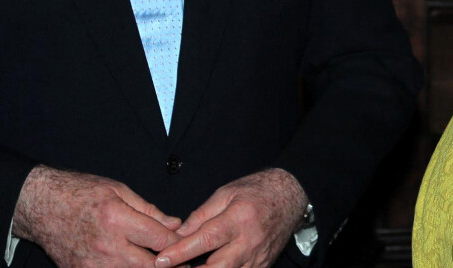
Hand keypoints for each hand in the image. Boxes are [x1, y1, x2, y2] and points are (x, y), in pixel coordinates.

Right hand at [12, 165, 182, 266]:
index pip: (158, 239)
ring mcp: (92, 265)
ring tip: (161, 265)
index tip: (189, 244)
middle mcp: (106, 246)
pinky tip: (134, 265)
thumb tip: (175, 224)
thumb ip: (149, 210)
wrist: (42, 206)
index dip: (178, 243)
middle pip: (148, 265)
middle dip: (169, 265)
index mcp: (117, 219)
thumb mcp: (119, 190)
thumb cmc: (82, 192)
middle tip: (183, 264)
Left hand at [154, 168, 307, 267]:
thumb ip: (201, 215)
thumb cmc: (257, 191)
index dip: (181, 252)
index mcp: (238, 219)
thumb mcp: (226, 193)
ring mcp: (257, 259)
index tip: (161, 260)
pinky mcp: (262, 267)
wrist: (290, 197)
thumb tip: (178, 234)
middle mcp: (249, 242)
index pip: (205, 240)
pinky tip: (209, 267)